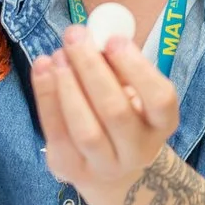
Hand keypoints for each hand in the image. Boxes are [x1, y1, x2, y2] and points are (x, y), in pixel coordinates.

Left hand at [32, 26, 180, 194]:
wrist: (109, 166)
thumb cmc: (121, 109)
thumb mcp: (130, 86)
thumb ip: (117, 63)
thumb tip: (94, 34)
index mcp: (162, 123)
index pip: (160, 99)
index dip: (137, 69)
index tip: (113, 39)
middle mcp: (139, 150)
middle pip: (116, 112)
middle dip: (92, 69)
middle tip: (74, 36)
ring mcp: (106, 165)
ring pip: (86, 130)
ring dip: (68, 87)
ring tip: (57, 55)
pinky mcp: (72, 170)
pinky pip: (57, 134)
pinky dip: (46, 98)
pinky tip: (42, 69)